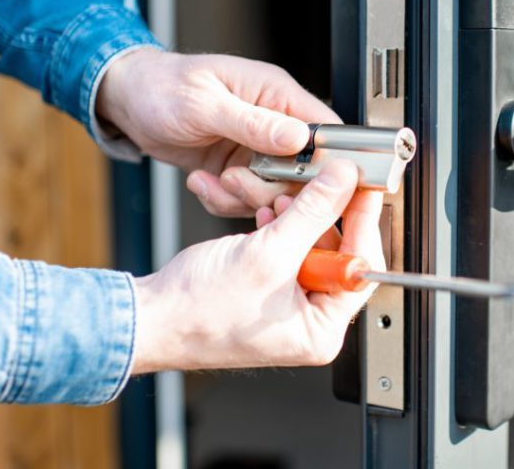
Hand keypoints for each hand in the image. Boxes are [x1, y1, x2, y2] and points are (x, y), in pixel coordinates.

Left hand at [97, 48, 340, 216]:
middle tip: (235, 180)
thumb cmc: (161, 86)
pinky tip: (201, 181)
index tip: (305, 183)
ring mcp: (256, 149)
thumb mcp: (204, 103)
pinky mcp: (237, 169)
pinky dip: (222, 200)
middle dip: (270, 187)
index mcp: (276, 94)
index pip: (325, 130)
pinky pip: (245, 199)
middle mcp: (273, 123)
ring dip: (241, 196)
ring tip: (212, 181)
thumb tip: (298, 137)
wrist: (128, 101)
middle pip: (303, 171)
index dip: (326, 161)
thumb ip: (253, 122)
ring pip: (274, 191)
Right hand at [130, 161, 384, 371]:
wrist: (149, 318)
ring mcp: (288, 306)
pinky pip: (287, 250)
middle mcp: (309, 322)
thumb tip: (343, 183)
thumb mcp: (268, 253)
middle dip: (323, 216)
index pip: (361, 267)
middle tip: (324, 182)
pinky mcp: (268, 290)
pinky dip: (280, 228)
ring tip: (282, 199)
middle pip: (338, 253)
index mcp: (321, 331)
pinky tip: (268, 214)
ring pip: (310, 246)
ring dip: (297, 217)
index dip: (363, 221)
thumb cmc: (198, 311)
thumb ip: (313, 213)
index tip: (364, 187)